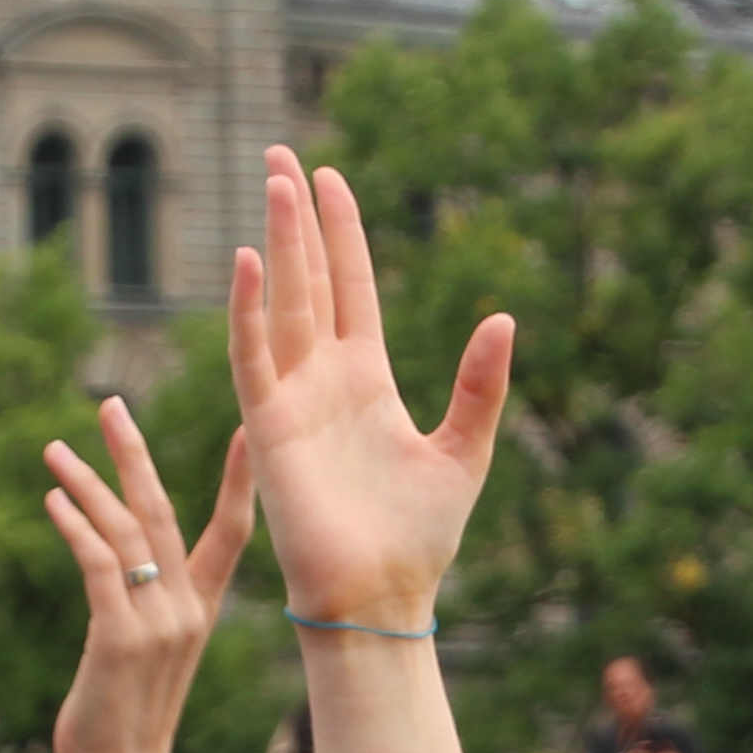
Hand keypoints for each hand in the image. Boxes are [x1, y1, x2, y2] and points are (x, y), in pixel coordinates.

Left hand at [38, 396, 257, 752]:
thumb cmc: (125, 720)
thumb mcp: (145, 654)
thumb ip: (141, 606)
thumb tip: (115, 567)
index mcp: (201, 610)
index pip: (231, 531)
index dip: (239, 479)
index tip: (247, 427)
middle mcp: (187, 610)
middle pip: (165, 512)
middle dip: (134, 455)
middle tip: (110, 404)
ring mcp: (158, 622)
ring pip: (127, 532)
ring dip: (88, 484)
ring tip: (55, 448)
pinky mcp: (120, 637)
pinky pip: (99, 565)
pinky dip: (75, 527)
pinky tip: (53, 499)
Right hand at [224, 145, 513, 624]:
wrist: (381, 596)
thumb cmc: (420, 537)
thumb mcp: (465, 450)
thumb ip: (481, 385)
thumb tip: (504, 317)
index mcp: (367, 380)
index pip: (350, 287)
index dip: (341, 232)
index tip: (329, 177)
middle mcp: (324, 381)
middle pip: (306, 280)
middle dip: (295, 219)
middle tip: (280, 156)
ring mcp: (292, 400)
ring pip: (281, 303)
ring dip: (277, 244)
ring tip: (272, 182)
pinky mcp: (269, 429)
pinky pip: (253, 358)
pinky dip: (249, 311)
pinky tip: (250, 262)